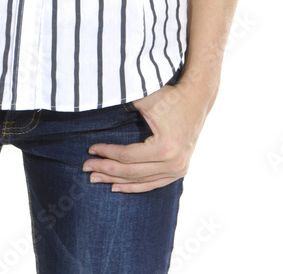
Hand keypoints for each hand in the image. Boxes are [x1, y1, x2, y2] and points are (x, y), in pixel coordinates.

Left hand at [82, 77, 215, 192]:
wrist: (196, 100)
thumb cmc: (170, 96)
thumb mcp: (146, 98)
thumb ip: (123, 103)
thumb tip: (96, 103)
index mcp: (165, 147)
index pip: (127, 156)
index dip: (107, 153)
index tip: (90, 150)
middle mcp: (173, 163)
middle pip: (132, 171)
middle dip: (106, 170)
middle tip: (86, 169)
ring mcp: (178, 169)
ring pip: (141, 181)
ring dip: (117, 181)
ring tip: (96, 179)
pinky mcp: (180, 171)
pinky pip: (154, 183)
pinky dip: (135, 186)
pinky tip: (117, 186)